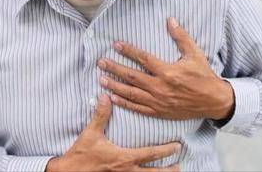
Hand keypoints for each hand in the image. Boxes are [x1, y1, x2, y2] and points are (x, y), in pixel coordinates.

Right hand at [45, 94, 180, 171]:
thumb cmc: (81, 155)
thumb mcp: (91, 133)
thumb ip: (101, 115)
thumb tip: (105, 97)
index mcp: (124, 158)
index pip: (150, 154)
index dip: (165, 151)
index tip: (177, 146)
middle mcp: (127, 171)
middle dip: (168, 170)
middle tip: (180, 167)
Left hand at [97, 17, 234, 120]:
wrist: (213, 101)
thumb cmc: (204, 76)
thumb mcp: (195, 54)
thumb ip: (181, 37)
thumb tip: (170, 20)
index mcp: (168, 72)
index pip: (143, 59)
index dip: (128, 51)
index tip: (115, 45)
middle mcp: (160, 87)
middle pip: (132, 77)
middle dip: (114, 69)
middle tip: (100, 62)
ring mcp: (158, 101)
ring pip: (131, 94)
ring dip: (115, 86)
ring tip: (101, 79)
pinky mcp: (159, 112)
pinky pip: (138, 109)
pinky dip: (124, 104)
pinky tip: (112, 99)